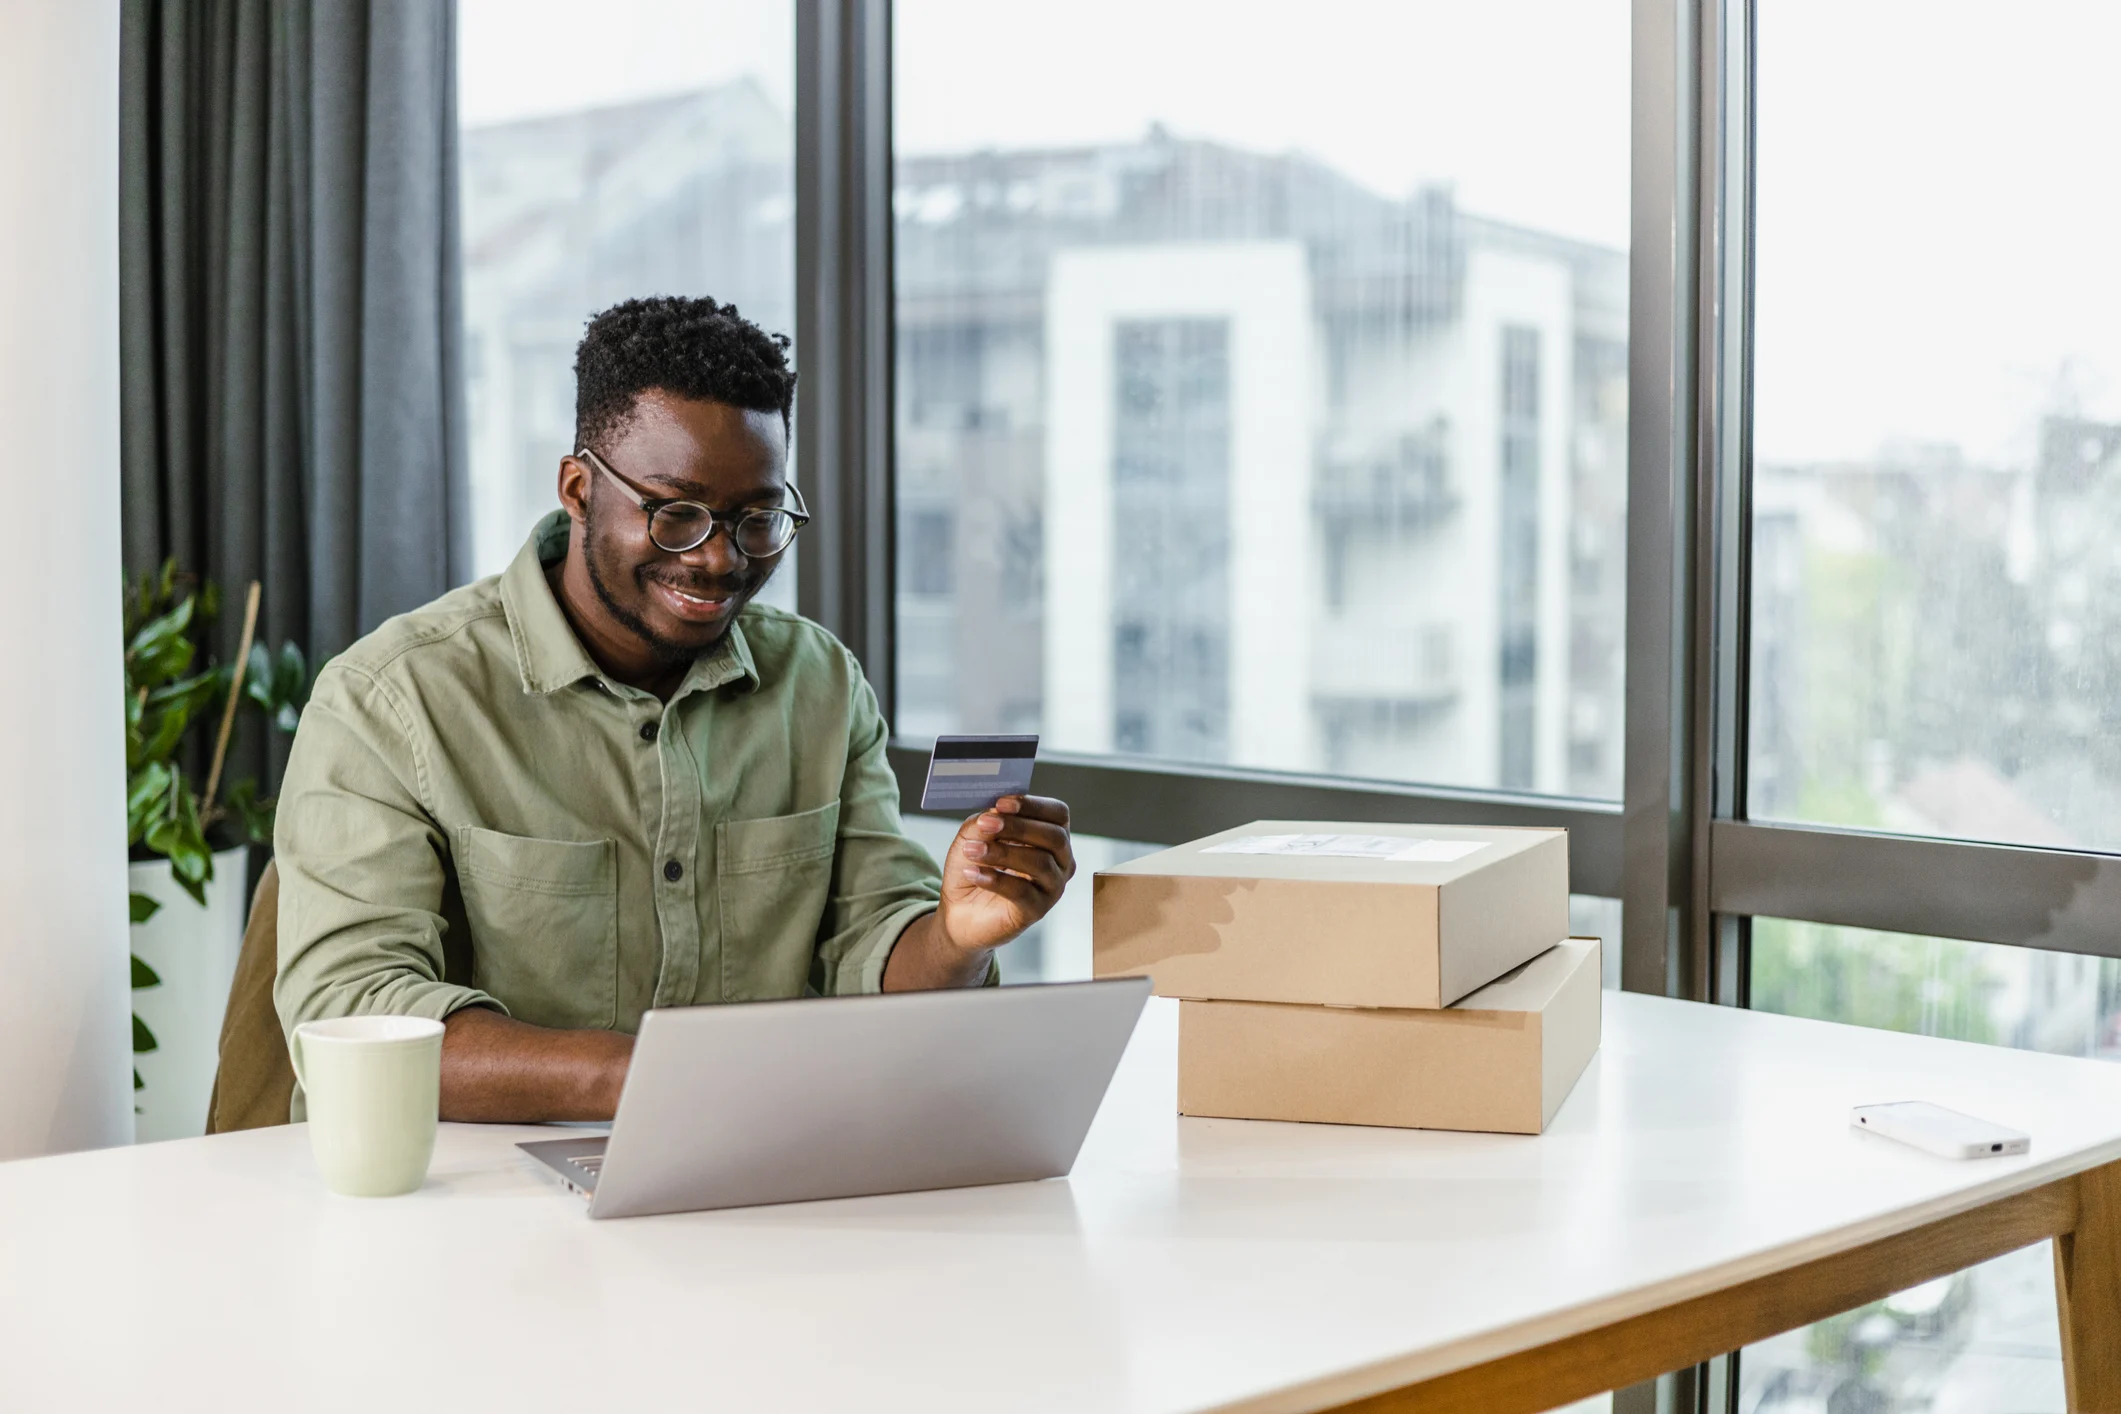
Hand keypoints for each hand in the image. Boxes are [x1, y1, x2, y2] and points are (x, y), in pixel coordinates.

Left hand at [935, 795, 1074, 952]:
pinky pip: (1022, 892)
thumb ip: (986, 821)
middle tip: (985, 823)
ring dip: (1003, 853)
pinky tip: (973, 873)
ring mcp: (1052, 888)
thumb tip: (997, 811)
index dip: (1033, 805)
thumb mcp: (973, 836)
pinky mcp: (1037, 911)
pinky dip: (995, 880)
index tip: (1002, 803)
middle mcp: (1060, 861)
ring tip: (972, 850)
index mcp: (1051, 836)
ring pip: (1040, 863)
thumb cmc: (974, 867)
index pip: (1058, 814)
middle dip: (1018, 827)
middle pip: (1054, 837)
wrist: (958, 910)